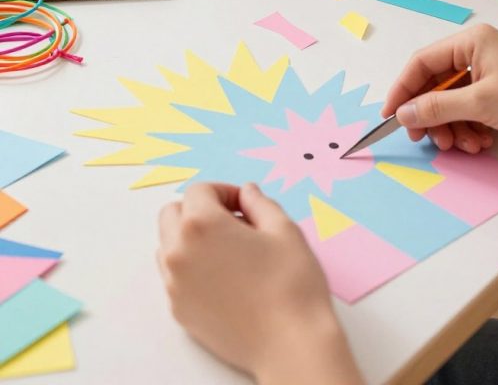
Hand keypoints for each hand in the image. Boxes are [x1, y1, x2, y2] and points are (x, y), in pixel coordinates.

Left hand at [158, 181, 362, 384]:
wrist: (289, 345)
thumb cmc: (290, 284)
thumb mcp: (284, 229)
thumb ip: (259, 203)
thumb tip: (247, 193)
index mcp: (201, 225)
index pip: (199, 191)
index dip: (224, 191)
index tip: (245, 205)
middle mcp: (179, 252)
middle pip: (173, 214)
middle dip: (199, 210)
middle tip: (232, 223)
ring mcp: (175, 285)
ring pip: (168, 246)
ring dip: (190, 239)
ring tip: (227, 251)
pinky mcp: (179, 312)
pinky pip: (174, 278)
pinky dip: (191, 269)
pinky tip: (223, 278)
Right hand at [382, 23, 497, 153]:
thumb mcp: (481, 102)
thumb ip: (437, 107)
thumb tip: (404, 113)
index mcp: (471, 41)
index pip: (422, 62)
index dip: (403, 89)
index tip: (391, 115)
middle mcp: (477, 55)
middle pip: (435, 85)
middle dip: (431, 115)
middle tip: (426, 139)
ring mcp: (488, 77)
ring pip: (450, 104)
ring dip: (452, 127)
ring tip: (463, 144)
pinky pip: (468, 114)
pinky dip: (468, 130)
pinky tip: (481, 142)